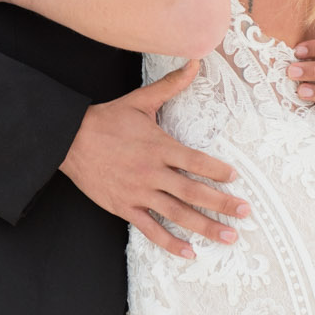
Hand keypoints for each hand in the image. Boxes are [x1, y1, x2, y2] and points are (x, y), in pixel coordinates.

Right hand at [61, 61, 248, 258]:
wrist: (69, 140)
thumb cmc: (107, 119)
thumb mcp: (139, 101)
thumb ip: (171, 86)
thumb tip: (195, 62)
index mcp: (159, 146)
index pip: (196, 161)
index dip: (217, 170)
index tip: (236, 178)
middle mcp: (151, 172)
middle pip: (192, 191)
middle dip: (221, 203)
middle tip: (244, 213)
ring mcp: (138, 192)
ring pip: (176, 213)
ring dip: (204, 226)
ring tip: (228, 236)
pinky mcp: (124, 207)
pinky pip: (150, 228)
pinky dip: (169, 242)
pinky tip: (189, 252)